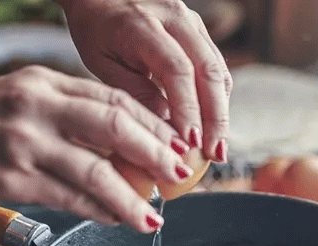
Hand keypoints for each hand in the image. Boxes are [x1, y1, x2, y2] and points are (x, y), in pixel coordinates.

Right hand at [0, 67, 193, 232]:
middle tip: (179, 175)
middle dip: (157, 152)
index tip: (174, 145)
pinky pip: (70, 197)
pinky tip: (116, 219)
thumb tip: (115, 153)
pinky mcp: (11, 177)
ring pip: (98, 169)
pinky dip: (99, 210)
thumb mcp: (17, 104)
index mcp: (43, 82)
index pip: (113, 98)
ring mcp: (24, 140)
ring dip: (133, 196)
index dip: (152, 124)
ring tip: (154, 215)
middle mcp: (37, 104)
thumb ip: (63, 119)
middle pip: (116, 125)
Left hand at [62, 0, 232, 161]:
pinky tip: (212, 127)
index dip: (188, 108)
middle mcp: (175, 18)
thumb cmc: (96, 30)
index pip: (177, 69)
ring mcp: (192, 22)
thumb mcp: (102, 63)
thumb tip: (166, 129)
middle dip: (215, 117)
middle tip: (215, 153)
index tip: (190, 142)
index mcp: (142, 25)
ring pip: (218, 70)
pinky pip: (216, 68)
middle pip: (207, 70)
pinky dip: (217, 100)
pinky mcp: (199, 32)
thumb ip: (134, 92)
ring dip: (221, 112)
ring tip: (218, 148)